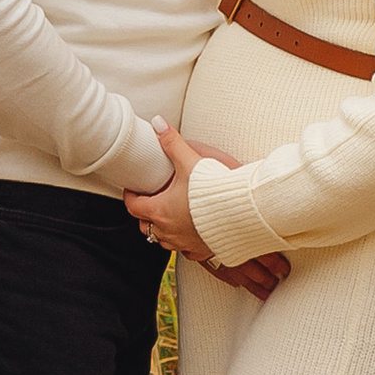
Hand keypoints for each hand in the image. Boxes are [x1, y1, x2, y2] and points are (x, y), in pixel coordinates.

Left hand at [125, 121, 288, 299]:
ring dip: (162, 229)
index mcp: (160, 210)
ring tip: (169, 215)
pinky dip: (183, 242)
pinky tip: (190, 232)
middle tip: (151, 200)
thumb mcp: (189, 162)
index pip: (134, 206)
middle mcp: (169, 231)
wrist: (243, 213)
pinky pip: (186, 251)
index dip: (131, 195)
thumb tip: (158, 123)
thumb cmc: (214, 191)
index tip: (135, 188)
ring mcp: (185, 243)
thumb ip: (172, 142)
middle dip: (145, 214)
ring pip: (163, 240)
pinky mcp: (202, 249)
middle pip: (145, 226)